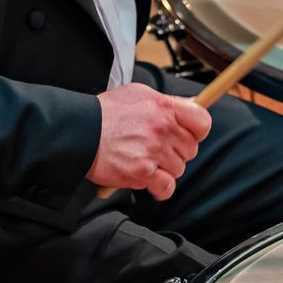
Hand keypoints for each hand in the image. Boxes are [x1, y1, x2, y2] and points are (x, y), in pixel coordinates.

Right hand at [89, 83, 211, 199]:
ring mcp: (153, 151)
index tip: (190, 134)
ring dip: (166, 169)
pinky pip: (166, 187)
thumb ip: (165, 102)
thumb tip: (187, 108)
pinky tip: (152, 182)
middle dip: (177, 151)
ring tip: (147, 161)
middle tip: (159, 149)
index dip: (197, 131)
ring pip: (179, 168)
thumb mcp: (137, 94)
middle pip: (191, 148)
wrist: (80, 131)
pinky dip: (161, 188)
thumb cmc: (105, 112)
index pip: (202, 121)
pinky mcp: (142, 172)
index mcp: (164, 107)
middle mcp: (162, 128)